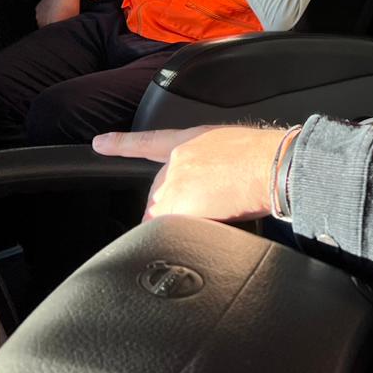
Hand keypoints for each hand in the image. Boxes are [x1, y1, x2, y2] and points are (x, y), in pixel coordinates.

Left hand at [92, 125, 284, 221]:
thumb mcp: (232, 148)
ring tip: (218, 211)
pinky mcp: (176, 206)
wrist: (273, 166)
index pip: (149, 141)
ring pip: (163, 212)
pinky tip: (207, 226)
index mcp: (191, 139)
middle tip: (213, 203)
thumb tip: (211, 181)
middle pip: (159, 191)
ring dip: (182, 218)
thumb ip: (210, 161)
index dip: (121, 143)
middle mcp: (177, 160)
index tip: (100, 143)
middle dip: (176, 204)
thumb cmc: (265, 158)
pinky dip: (181, 232)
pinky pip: (167, 228)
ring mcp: (174, 183)